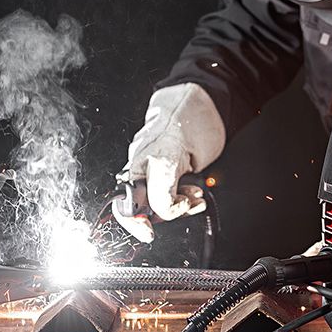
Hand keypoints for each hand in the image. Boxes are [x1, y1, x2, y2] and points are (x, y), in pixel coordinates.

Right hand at [112, 83, 225, 242]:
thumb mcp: (178, 155)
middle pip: (145, 206)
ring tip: (195, 193)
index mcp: (142, 162)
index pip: (128, 205)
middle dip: (168, 212)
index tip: (150, 233)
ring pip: (158, 199)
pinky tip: (192, 188)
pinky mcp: (163, 163)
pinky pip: (166, 188)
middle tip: (190, 202)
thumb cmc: (192, 117)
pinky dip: (180, 193)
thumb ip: (164, 188)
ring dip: (178, 202)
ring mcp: (151, 163)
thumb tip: (158, 214)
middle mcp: (141, 163)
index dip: (137, 224)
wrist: (202, 98)